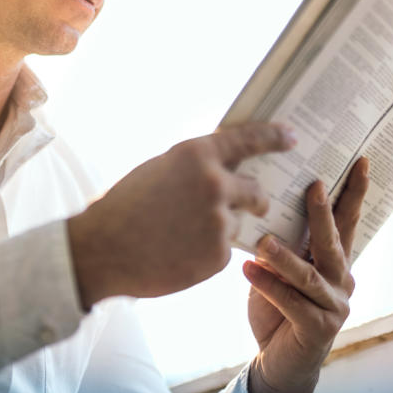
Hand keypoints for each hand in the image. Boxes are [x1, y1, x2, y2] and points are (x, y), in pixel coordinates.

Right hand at [67, 122, 294, 307]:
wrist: (101, 252)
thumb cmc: (124, 208)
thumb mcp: (159, 171)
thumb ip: (195, 168)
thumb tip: (224, 169)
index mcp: (196, 155)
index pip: (249, 139)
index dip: (273, 137)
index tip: (291, 137)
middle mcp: (214, 184)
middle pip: (256, 192)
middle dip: (257, 200)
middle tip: (257, 204)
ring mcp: (219, 221)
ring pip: (235, 224)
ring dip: (218, 230)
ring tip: (181, 236)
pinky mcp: (218, 255)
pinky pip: (223, 251)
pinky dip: (206, 253)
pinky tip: (178, 254)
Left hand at [242, 156, 369, 392]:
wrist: (278, 363)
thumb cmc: (278, 308)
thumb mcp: (282, 270)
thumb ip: (284, 244)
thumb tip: (265, 202)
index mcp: (336, 263)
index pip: (348, 222)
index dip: (355, 192)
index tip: (361, 162)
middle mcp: (341, 281)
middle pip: (333, 242)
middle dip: (322, 213)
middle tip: (313, 185)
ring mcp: (333, 307)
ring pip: (309, 276)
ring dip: (285, 256)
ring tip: (263, 241)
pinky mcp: (316, 330)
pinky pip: (291, 303)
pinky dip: (268, 286)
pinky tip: (247, 271)